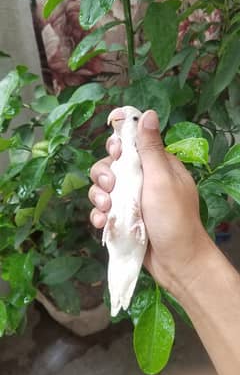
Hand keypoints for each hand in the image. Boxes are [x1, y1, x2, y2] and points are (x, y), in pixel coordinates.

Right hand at [89, 110, 210, 294]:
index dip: (118, 145)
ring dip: (99, 196)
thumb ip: (150, 148)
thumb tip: (147, 113)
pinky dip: (99, 214)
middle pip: (111, 165)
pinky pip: (102, 209)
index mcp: (156, 164)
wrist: (175, 261)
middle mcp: (142, 179)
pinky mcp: (122, 218)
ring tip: (106, 209)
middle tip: (110, 186)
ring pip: (102, 188)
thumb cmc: (173, 217)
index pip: (131, 143)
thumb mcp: (162, 179)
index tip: (115, 152)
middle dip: (104, 174)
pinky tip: (102, 223)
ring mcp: (131, 199)